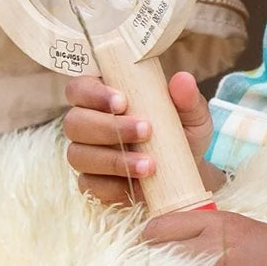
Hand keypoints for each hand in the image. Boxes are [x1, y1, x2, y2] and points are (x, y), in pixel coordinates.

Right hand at [63, 69, 218, 205]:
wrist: (185, 175)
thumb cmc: (181, 135)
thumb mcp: (192, 116)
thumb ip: (187, 98)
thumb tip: (183, 80)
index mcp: (103, 98)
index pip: (79, 88)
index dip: (93, 94)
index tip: (123, 102)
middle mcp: (87, 124)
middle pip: (74, 122)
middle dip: (108, 127)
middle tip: (146, 131)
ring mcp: (86, 155)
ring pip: (79, 155)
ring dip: (114, 160)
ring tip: (150, 165)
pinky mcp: (91, 184)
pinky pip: (90, 185)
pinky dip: (115, 186)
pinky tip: (139, 185)